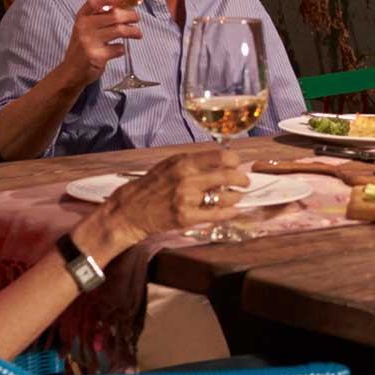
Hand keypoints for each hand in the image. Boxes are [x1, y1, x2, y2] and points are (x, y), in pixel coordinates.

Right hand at [59, 0, 141, 87]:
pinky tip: (120, 49)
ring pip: (119, 30)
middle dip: (130, 15)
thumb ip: (99, 17)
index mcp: (81, 17)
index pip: (95, 1)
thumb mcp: (85, 28)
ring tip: (138, 33)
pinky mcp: (96, 56)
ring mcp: (89, 42)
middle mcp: (83, 27)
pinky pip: (117, 48)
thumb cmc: (82, 47)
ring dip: (132, 31)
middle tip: (136, 18)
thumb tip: (123, 6)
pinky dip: (122, 48)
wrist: (70, 72)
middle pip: (113, 15)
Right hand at [94, 150, 249, 244]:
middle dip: (241, 179)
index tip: (237, 165)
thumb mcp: (170, 165)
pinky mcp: (186, 218)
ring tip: (235, 197)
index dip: (235, 161)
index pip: (221, 157)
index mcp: (183, 162)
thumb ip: (195, 162)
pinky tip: (233, 211)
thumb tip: (224, 161)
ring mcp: (187, 199)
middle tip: (244, 182)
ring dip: (236, 197)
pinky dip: (230, 213)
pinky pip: (217, 215)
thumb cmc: (152, 186)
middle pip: (228, 176)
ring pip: (225, 197)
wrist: (130, 210)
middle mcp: (187, 178)